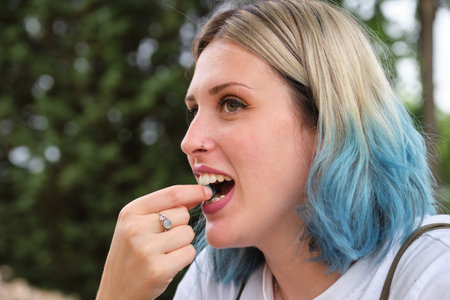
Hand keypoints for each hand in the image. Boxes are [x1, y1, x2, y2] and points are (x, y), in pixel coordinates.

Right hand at [96, 185, 211, 299]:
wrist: (116, 291)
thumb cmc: (133, 254)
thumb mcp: (137, 225)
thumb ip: (164, 207)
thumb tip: (199, 193)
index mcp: (130, 212)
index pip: (171, 194)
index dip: (193, 191)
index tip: (207, 191)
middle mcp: (135, 228)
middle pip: (183, 215)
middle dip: (180, 226)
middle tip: (162, 241)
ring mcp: (146, 249)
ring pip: (188, 233)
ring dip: (182, 243)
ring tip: (162, 253)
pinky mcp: (158, 269)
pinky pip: (189, 252)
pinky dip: (184, 258)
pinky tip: (166, 264)